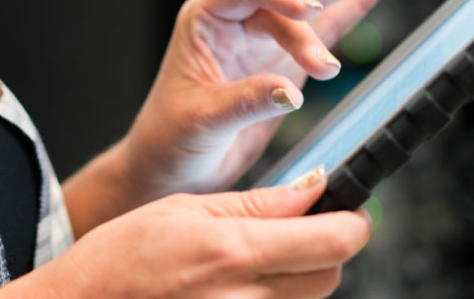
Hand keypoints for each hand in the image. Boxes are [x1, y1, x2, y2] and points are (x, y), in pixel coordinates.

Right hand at [6, 170, 370, 298]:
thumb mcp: (186, 210)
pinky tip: (238, 286)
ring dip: (299, 276)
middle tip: (297, 227)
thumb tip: (314, 186)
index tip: (349, 207)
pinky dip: (273, 298)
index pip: (333, 242)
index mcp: (233, 253)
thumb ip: (257, 203)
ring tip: (254, 259)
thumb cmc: (121, 258)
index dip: (352, 221)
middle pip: (331, 276)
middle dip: (325, 246)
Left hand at [121, 0, 393, 199]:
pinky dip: (349, 11)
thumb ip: (245, 102)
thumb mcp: (201, 122)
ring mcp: (260, 39)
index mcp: (205, 20)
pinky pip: (321, 32)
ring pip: (309, 7)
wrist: (171, 166)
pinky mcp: (282, 62)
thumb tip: (291, 92)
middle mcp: (234, 21)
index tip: (310, 12)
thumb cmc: (170, 138)